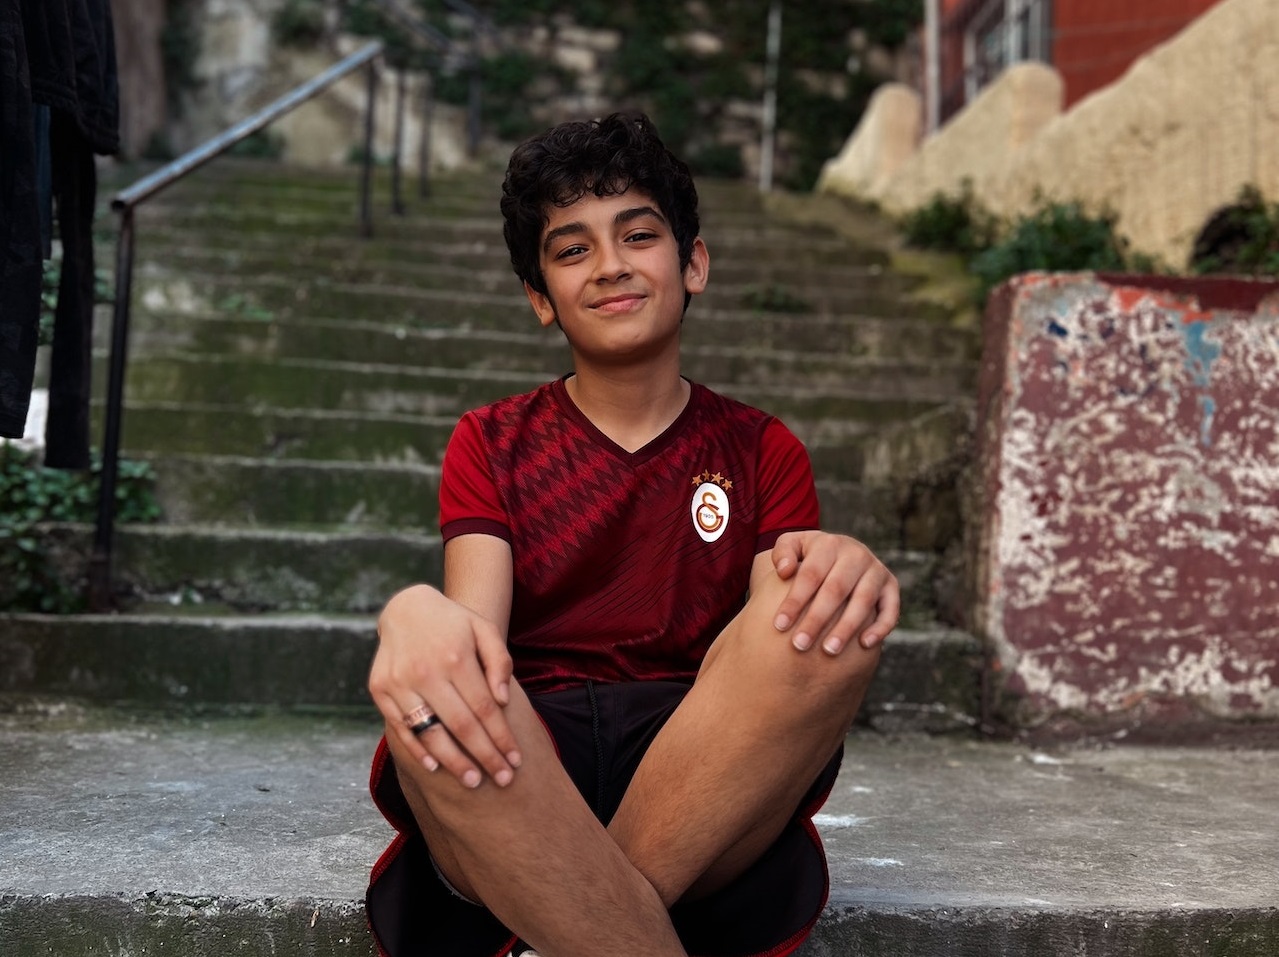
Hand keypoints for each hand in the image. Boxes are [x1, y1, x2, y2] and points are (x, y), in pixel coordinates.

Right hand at [368, 584, 521, 787]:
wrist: (406, 608)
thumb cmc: (454, 623)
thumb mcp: (484, 629)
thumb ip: (499, 662)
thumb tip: (503, 700)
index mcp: (455, 656)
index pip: (484, 708)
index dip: (501, 737)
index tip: (515, 759)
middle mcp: (425, 671)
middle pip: (461, 725)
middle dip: (484, 756)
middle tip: (503, 780)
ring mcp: (399, 682)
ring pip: (430, 732)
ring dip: (453, 762)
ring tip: (473, 782)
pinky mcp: (380, 689)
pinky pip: (400, 728)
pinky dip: (417, 751)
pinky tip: (435, 767)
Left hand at [770, 531, 899, 653]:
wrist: (840, 556)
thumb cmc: (809, 558)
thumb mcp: (792, 546)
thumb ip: (782, 553)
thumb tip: (785, 571)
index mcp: (830, 544)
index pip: (810, 574)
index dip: (795, 600)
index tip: (779, 626)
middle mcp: (857, 554)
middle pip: (836, 590)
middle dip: (816, 619)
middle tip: (799, 645)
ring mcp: (876, 570)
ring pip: (863, 601)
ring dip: (846, 627)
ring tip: (828, 651)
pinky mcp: (891, 586)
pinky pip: (890, 609)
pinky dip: (880, 627)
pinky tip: (864, 645)